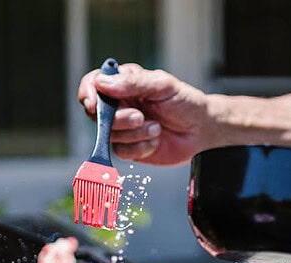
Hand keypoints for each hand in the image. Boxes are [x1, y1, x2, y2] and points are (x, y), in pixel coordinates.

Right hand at [78, 64, 216, 164]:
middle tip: (140, 117)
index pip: (93, 84)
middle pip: (97, 113)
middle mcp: (120, 105)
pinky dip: (141, 147)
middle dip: (118, 119)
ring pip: (110, 135)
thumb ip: (133, 82)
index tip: (93, 102)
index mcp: (124, 84)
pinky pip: (122, 152)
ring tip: (156, 127)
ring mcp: (124, 128)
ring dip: (135, 134)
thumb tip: (103, 83)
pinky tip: (156, 140)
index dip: (88, 92)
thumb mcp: (162, 85)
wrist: (202, 129)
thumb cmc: (185, 102)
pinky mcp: (131, 148)